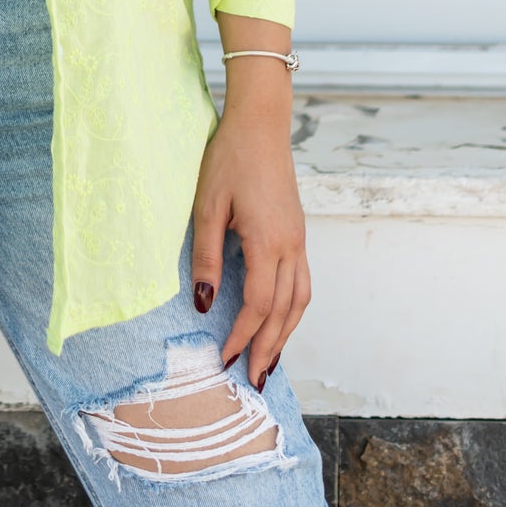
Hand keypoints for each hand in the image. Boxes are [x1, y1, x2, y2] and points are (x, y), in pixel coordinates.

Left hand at [191, 68, 311, 391]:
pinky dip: (293, 310)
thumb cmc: (229, 159)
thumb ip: (206, 257)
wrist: (260, 124)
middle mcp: (291, 245)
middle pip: (286, 312)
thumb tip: (203, 304)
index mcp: (268, 241)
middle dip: (269, 349)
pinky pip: (302, 282)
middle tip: (255, 382)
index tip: (225, 360)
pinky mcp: (298, 232)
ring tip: (270, 361)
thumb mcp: (207, 206)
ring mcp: (299, 239)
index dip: (243, 336)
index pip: (259, 305)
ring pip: (300, 300)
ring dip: (286, 334)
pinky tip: (280, 320)